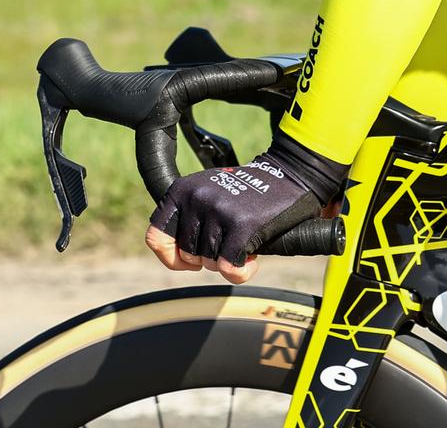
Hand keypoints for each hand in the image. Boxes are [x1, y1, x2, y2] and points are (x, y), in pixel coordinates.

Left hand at [145, 135, 345, 280]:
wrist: (290, 175)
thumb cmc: (248, 193)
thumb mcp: (208, 194)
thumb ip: (187, 219)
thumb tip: (176, 259)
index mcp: (182, 189)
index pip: (156, 236)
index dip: (171, 256)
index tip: (190, 259)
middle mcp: (196, 198)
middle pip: (187, 254)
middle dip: (208, 257)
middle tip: (229, 241)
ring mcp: (218, 210)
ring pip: (208, 262)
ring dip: (227, 262)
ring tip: (243, 243)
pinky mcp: (242, 225)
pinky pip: (228, 267)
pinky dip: (240, 272)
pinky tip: (252, 259)